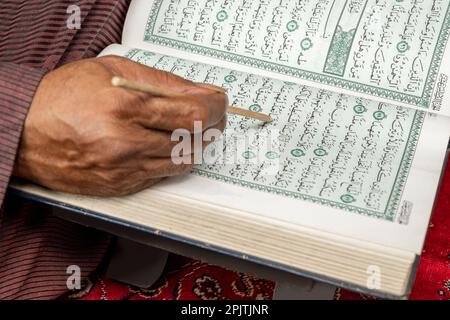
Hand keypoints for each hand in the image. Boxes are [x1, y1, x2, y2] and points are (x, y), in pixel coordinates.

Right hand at [13, 56, 227, 195]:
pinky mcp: (121, 186)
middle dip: (212, 125)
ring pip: (183, 161)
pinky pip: (163, 175)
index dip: (216, 108)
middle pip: (194, 140)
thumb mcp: (112, 71)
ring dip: (196, 143)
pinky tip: (167, 145)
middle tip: (212, 114)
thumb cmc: (63, 98)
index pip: (193, 113)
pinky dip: (174, 159)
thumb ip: (162, 81)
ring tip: (190, 128)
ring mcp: (124, 169)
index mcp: (125, 107)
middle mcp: (126, 143)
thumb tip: (201, 90)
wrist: (25, 133)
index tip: (220, 102)